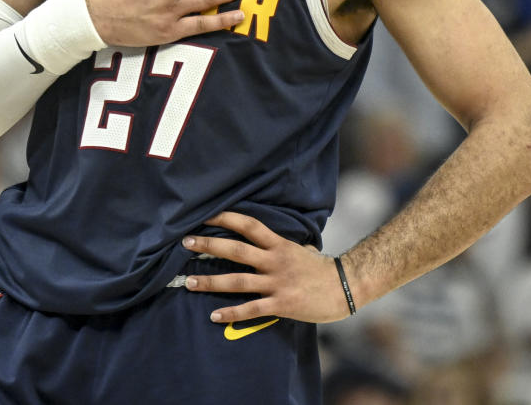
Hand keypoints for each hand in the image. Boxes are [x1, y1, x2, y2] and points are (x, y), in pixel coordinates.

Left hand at [180, 211, 352, 323]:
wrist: (346, 287)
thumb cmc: (320, 268)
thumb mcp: (299, 247)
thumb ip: (278, 244)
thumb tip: (262, 238)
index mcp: (279, 244)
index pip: (249, 225)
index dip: (226, 218)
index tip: (204, 214)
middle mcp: (275, 261)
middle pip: (236, 250)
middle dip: (209, 245)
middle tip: (185, 242)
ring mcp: (277, 283)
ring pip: (238, 280)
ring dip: (211, 282)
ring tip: (189, 282)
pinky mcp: (281, 304)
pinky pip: (252, 309)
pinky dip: (232, 313)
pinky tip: (214, 315)